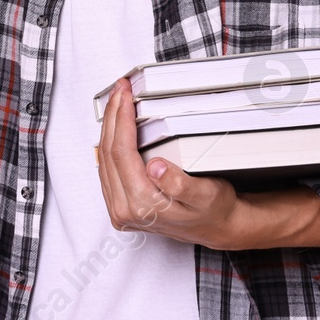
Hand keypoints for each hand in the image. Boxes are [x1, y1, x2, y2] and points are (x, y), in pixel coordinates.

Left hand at [96, 76, 246, 248]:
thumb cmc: (213, 209)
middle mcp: (125, 211)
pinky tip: (116, 128)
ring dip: (108, 128)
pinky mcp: (119, 207)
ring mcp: (119, 211)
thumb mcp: (206, 195)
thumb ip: (179, 184)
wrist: (216, 229)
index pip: (122, 153)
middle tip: (119, 90)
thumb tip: (155, 167)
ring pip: (103, 160)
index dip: (122, 119)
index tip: (125, 96)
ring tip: (117, 102)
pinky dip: (109, 144)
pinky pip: (107, 169)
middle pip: (108, 154)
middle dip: (112, 116)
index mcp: (142, 206)